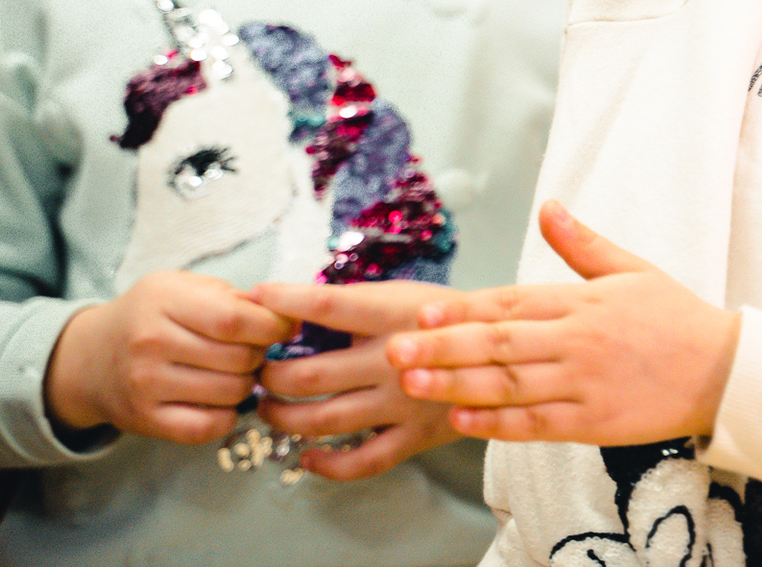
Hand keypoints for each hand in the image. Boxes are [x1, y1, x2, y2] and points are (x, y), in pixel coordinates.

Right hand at [44, 270, 295, 444]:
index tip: (286, 327)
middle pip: (239, 358)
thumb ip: (231, 298)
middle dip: (261, 354)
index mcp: (165, 301)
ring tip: (236, 372)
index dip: (272, 326)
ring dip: (247, 384)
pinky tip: (223, 401)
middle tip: (255, 350)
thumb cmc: (149, 316)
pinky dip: (228, 416)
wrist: (89, 357)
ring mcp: (146, 385)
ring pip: (231, 393)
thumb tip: (285, 315)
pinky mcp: (145, 420)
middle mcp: (152, 343)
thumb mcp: (182, 288)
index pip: (235, 319)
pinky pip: (208, 427)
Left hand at [249, 280, 464, 479]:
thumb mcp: (406, 294)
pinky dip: (329, 466)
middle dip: (271, 375)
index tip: (257, 297)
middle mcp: (396, 358)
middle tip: (256, 372)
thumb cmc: (444, 319)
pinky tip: (306, 457)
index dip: (287, 301)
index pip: (328, 305)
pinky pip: (364, 461)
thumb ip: (356, 300)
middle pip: (313, 373)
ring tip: (268, 409)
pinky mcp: (415, 437)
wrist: (505, 354)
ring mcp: (404, 403)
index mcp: (393, 314)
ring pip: (327, 419)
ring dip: (284, 418)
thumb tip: (294, 303)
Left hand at [387, 201, 741, 444]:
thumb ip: (583, 244)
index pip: (510, 302)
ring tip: (413, 385)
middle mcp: (577, 341)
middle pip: (499, 344)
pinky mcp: (594, 422)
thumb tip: (549, 207)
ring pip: (509, 385)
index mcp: (582, 301)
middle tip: (394, 352)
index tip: (419, 313)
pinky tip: (463, 421)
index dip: (461, 309)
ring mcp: (584, 383)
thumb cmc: (677, 318)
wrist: (726, 371)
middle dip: (442, 348)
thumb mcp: (632, 269)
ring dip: (456, 385)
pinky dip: (498, 424)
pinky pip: (536, 424)